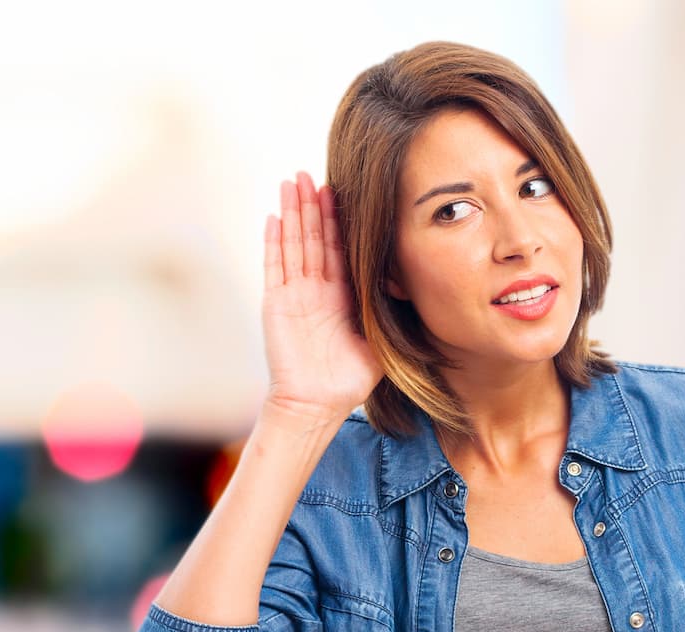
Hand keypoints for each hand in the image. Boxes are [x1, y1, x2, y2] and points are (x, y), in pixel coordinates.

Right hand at [262, 171, 383, 421]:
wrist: (318, 404)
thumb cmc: (349, 379)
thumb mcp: (380, 339)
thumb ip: (389, 310)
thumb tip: (411, 283)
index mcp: (340, 295)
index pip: (339, 247)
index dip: (339, 219)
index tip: (342, 188)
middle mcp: (316, 290)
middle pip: (314, 237)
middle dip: (313, 205)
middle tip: (311, 173)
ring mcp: (294, 294)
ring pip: (293, 243)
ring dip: (292, 213)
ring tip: (291, 182)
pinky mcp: (276, 304)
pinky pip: (274, 266)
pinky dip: (273, 241)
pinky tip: (273, 217)